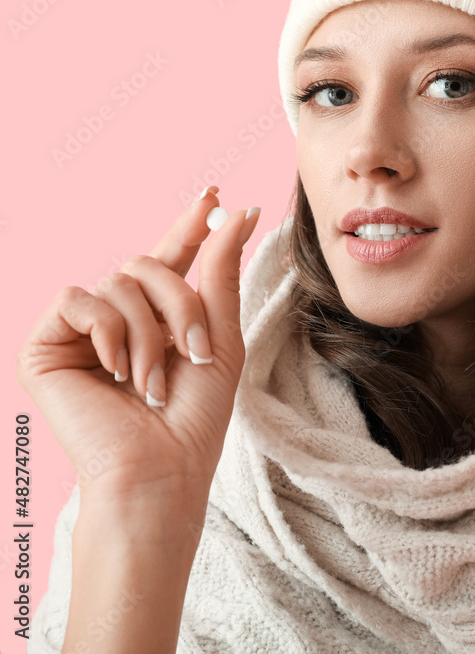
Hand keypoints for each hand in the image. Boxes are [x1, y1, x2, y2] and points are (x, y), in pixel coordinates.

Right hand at [15, 187, 260, 500]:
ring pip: (116, 282)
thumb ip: (220, 273)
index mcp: (156, 318)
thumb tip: (239, 212)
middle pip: (146, 265)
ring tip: (151, 382)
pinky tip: (114, 370)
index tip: (214, 195)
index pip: (170, 259)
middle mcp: (116, 319)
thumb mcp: (219, 336)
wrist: (160, 468)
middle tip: (195, 353)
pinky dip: (108, 331)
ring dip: (149, 334)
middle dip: (180, 305)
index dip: (189, 226)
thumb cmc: (194, 415)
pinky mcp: (45, 346)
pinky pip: (78, 299)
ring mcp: (79, 333)